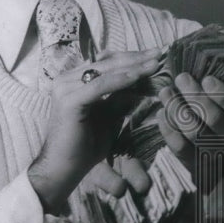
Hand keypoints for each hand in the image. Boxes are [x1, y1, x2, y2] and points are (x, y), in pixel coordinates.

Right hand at [28, 48, 160, 211]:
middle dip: (135, 57)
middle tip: (160, 53)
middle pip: (106, 62)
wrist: (63, 169)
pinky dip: (121, 80)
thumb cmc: (84, 147)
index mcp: (73, 81)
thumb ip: (118, 98)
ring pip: (105, 70)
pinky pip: (100, 86)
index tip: (154, 55)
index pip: (105, 62)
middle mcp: (66, 79)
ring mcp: (65, 88)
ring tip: (154, 63)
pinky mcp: (69, 100)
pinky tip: (138, 76)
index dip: (130, 57)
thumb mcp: (107, 117)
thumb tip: (140, 83)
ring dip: (132, 66)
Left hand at [157, 74, 223, 187]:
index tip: (207, 79)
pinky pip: (179, 148)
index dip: (222, 95)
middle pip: (213, 118)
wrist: (215, 161)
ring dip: (177, 109)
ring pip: (194, 132)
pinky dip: (168, 129)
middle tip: (181, 78)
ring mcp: (212, 153)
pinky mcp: (194, 164)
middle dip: (194, 96)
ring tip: (165, 92)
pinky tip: (161, 113)